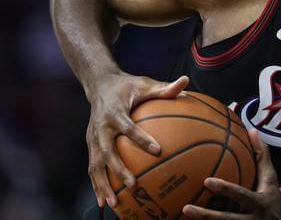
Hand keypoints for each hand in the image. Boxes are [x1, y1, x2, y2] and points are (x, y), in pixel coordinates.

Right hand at [86, 73, 188, 208]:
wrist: (99, 84)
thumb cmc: (128, 86)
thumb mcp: (145, 84)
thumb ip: (164, 88)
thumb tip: (186, 82)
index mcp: (114, 112)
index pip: (129, 127)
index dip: (142, 139)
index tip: (158, 150)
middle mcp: (100, 127)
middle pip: (107, 151)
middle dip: (118, 169)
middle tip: (133, 184)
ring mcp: (93, 138)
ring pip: (96, 165)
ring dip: (103, 185)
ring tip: (113, 203)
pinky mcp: (90, 145)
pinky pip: (93, 167)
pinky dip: (97, 185)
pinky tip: (105, 202)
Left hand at [183, 130, 280, 219]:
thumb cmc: (272, 195)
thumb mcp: (270, 177)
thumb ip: (261, 154)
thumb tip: (251, 130)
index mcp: (259, 202)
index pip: (241, 195)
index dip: (225, 189)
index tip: (207, 181)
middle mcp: (251, 219)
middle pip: (226, 219)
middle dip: (206, 215)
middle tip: (186, 208)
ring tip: (182, 216)